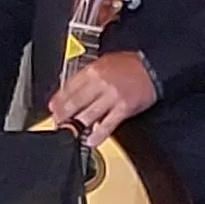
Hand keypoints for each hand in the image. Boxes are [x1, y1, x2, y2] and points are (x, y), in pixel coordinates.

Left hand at [41, 49, 157, 142]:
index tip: (53, 109)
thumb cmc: (129, 65)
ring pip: (88, 115)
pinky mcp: (123, 108)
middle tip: (58, 123)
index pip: (69, 88)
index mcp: (92, 70)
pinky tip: (91, 140)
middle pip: (75, 103)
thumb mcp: (103, 63)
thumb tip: (70, 92)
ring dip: (77, 126)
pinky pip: (107, 125)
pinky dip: (97, 135)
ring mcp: (112, 96)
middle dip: (63, 115)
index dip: (58, 101)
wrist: (152, 67)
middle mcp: (100, 83)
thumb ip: (87, 78)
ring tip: (71, 133)